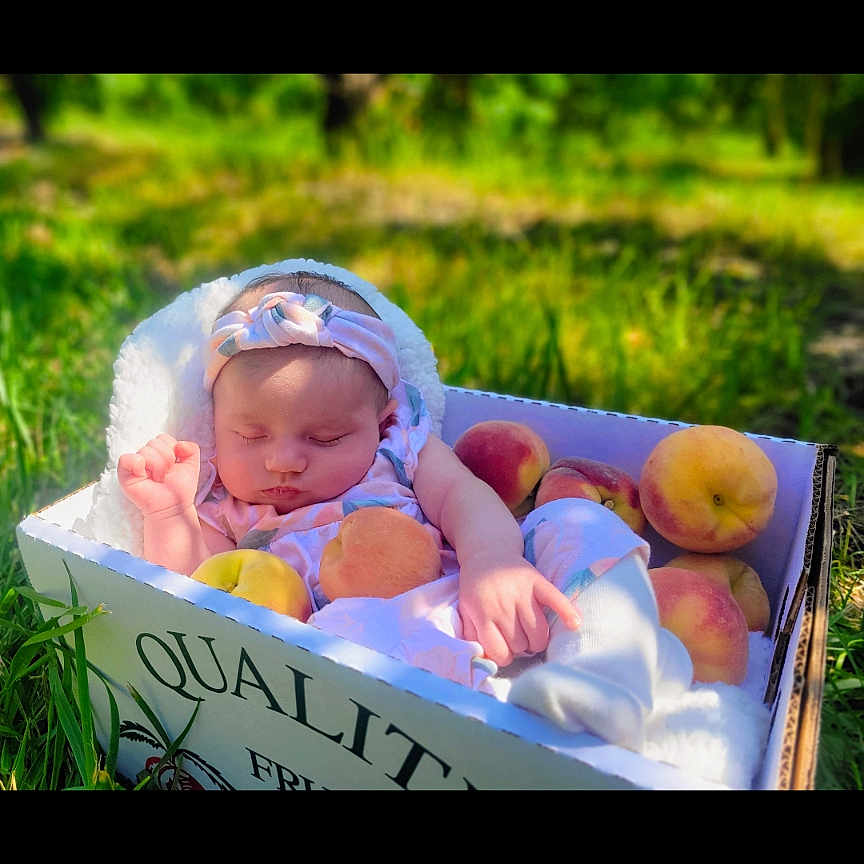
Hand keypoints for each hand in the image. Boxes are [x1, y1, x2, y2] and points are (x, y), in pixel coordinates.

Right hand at [117, 434, 200, 518]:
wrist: (173, 506)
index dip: (172, 450)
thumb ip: (191, 449)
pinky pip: (126, 458)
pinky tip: (144, 475)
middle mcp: (145, 456)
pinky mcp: (124, 474)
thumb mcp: (192, 465)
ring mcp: (134, 464)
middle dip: (166, 459)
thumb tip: (179, 444)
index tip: (174, 466)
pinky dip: (137, 464)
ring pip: (145, 450)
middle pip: (154, 442)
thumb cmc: (179, 488)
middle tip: (165, 475)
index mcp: (158, 451)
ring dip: (157, 466)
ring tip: (158, 479)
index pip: (163, 438)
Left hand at [457, 554, 580, 667]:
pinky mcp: (537, 581)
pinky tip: (574, 624)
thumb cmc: (476, 587)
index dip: (503, 656)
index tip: (504, 650)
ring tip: (531, 636)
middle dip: (519, 646)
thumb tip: (485, 659)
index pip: (499, 652)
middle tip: (516, 637)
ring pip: (538, 633)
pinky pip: (556, 599)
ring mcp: (521, 592)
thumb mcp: (465, 610)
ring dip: (536, 641)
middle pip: (520, 644)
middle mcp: (502, 604)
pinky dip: (567, 613)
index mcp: (482, 612)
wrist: (488, 552)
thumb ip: (471, 635)